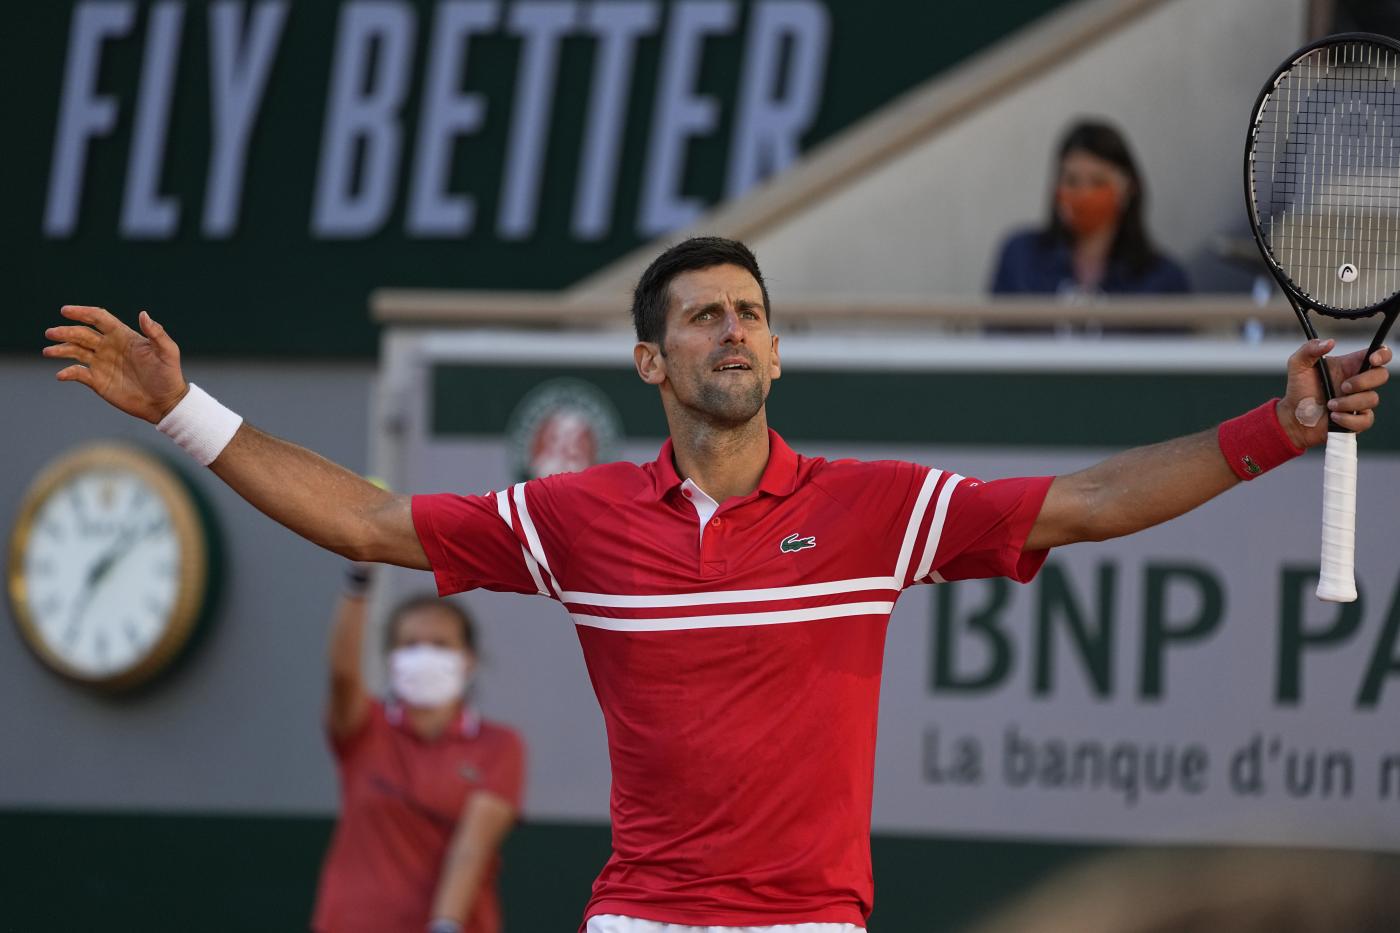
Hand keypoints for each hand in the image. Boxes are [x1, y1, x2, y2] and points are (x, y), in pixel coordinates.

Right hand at [44, 306, 188, 423]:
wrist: (165, 403)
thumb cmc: (169, 375)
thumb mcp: (167, 352)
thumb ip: (156, 333)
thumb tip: (143, 314)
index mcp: (123, 336)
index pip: (98, 318)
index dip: (82, 312)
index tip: (65, 311)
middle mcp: (109, 347)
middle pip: (82, 334)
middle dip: (65, 332)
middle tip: (51, 333)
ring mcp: (102, 364)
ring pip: (75, 351)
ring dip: (61, 349)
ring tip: (49, 351)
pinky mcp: (98, 381)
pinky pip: (78, 374)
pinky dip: (68, 373)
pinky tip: (62, 375)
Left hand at [1277, 339, 1391, 448]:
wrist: (1293, 417)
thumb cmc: (1299, 389)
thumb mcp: (1298, 365)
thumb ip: (1309, 349)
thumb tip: (1329, 342)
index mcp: (1350, 365)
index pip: (1378, 354)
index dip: (1382, 354)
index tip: (1372, 360)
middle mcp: (1358, 382)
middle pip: (1381, 375)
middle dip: (1363, 382)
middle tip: (1343, 387)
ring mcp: (1359, 401)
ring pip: (1372, 399)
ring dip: (1348, 403)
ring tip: (1329, 404)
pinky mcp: (1357, 419)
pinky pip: (1365, 420)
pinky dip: (1348, 419)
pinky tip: (1334, 416)